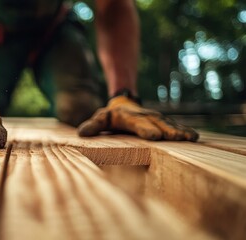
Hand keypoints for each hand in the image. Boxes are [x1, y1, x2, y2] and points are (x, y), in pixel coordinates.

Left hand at [78, 96, 198, 140]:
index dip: (145, 130)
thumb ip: (93, 126)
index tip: (153, 136)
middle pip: (157, 124)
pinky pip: (176, 125)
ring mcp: (156, 118)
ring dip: (180, 131)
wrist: (124, 102)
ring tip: (191, 138)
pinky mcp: (164, 122)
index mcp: (129, 117)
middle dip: (167, 131)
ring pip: (169, 123)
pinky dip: (185, 130)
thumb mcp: (100, 119)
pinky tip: (195, 137)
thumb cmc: (111, 116)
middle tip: (178, 139)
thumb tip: (82, 133)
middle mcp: (145, 116)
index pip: (137, 124)